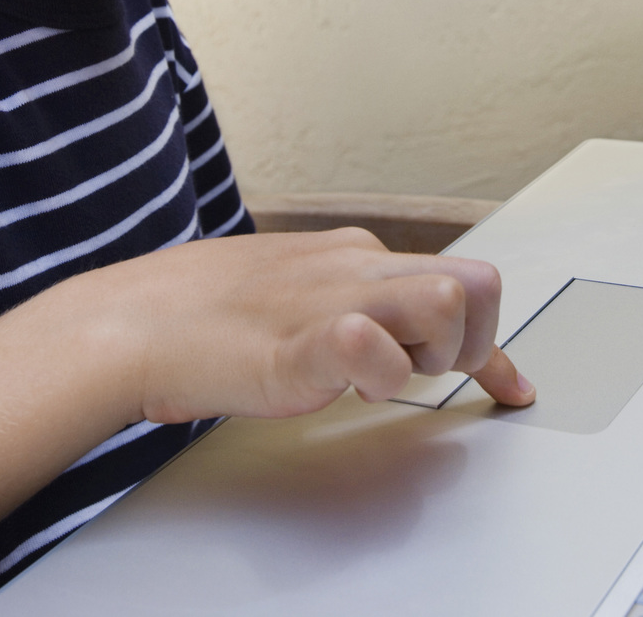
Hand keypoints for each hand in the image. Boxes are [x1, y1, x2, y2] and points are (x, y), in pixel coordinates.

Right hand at [80, 227, 534, 424]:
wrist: (131, 323)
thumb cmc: (204, 318)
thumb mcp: (301, 300)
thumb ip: (352, 311)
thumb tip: (389, 341)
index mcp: (357, 255)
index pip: (461, 282)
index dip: (496, 345)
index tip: (511, 386)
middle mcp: (357, 266)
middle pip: (477, 284)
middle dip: (474, 344)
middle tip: (424, 375)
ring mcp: (333, 297)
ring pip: (449, 302)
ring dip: (433, 356)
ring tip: (378, 379)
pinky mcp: (302, 338)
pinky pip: (371, 341)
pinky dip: (378, 369)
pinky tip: (344, 382)